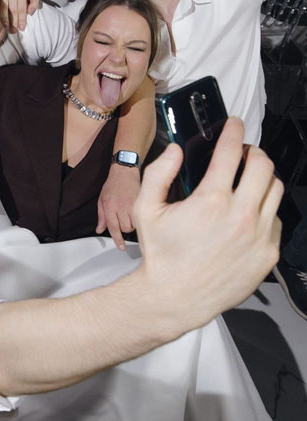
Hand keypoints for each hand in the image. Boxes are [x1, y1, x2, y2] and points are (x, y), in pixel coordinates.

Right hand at [0, 0, 39, 32]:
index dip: (21, 20)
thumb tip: (29, 13)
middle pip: (12, 10)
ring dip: (5, 20)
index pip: (21, 9)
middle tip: (13, 31)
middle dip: (13, 22)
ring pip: (3, 8)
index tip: (21, 28)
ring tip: (7, 28)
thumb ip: (35, 4)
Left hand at [96, 164, 139, 250]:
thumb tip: (99, 230)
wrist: (125, 171)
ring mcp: (133, 204)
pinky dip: (139, 218)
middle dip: (124, 228)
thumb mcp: (101, 200)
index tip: (121, 247)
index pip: (113, 227)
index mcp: (109, 206)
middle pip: (125, 228)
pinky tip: (136, 212)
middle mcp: (121, 206)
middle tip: (123, 220)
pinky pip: (142, 217)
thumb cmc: (112, 185)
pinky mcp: (142, 202)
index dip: (117, 239)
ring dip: (132, 224)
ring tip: (129, 215)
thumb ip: (101, 217)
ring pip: (135, 224)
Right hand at [133, 118, 281, 327]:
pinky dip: (264, 208)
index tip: (234, 124)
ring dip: (263, 177)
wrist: (175, 296)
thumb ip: (158, 173)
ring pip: (275, 190)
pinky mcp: (267, 254)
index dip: (233, 131)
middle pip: (263, 166)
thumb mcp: (144, 209)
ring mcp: (258, 236)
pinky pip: (275, 220)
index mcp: (211, 200)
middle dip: (253, 151)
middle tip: (242, 152)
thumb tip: (175, 150)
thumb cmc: (160, 253)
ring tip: (249, 178)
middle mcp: (240, 216)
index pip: (230, 152)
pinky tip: (248, 211)